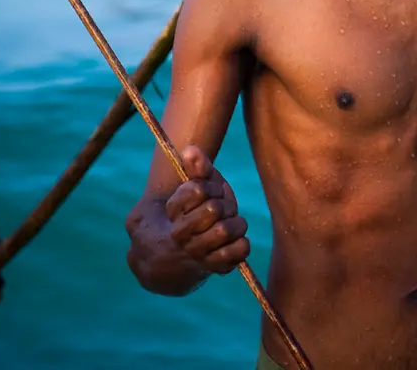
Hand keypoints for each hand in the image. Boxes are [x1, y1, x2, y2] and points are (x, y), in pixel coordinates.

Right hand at [165, 146, 249, 273]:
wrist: (184, 253)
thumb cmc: (196, 210)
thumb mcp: (196, 187)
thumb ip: (196, 167)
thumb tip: (190, 149)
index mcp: (174, 211)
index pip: (198, 189)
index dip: (210, 187)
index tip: (210, 192)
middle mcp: (181, 235)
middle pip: (213, 209)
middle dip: (224, 204)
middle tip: (223, 208)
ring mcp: (197, 254)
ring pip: (225, 230)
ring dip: (236, 223)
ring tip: (232, 223)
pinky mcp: (215, 268)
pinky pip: (238, 252)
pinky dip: (243, 243)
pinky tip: (237, 240)